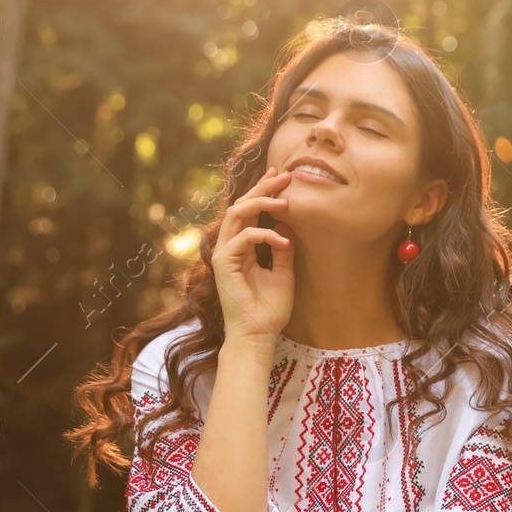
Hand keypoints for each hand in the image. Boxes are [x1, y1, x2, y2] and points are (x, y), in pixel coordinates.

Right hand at [212, 167, 295, 343]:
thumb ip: (283, 249)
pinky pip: (243, 238)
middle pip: (241, 205)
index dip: (263, 191)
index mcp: (241, 247)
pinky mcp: (223, 264)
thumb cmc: (269, 309)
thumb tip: (288, 225)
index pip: (249, 211)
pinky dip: (265, 235)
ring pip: (236, 214)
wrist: (259, 335)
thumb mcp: (284, 272)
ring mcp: (224, 254)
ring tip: (285, 203)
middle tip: (285, 176)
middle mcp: (229, 246)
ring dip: (261, 203)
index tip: (282, 177)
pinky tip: (283, 242)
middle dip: (263, 188)